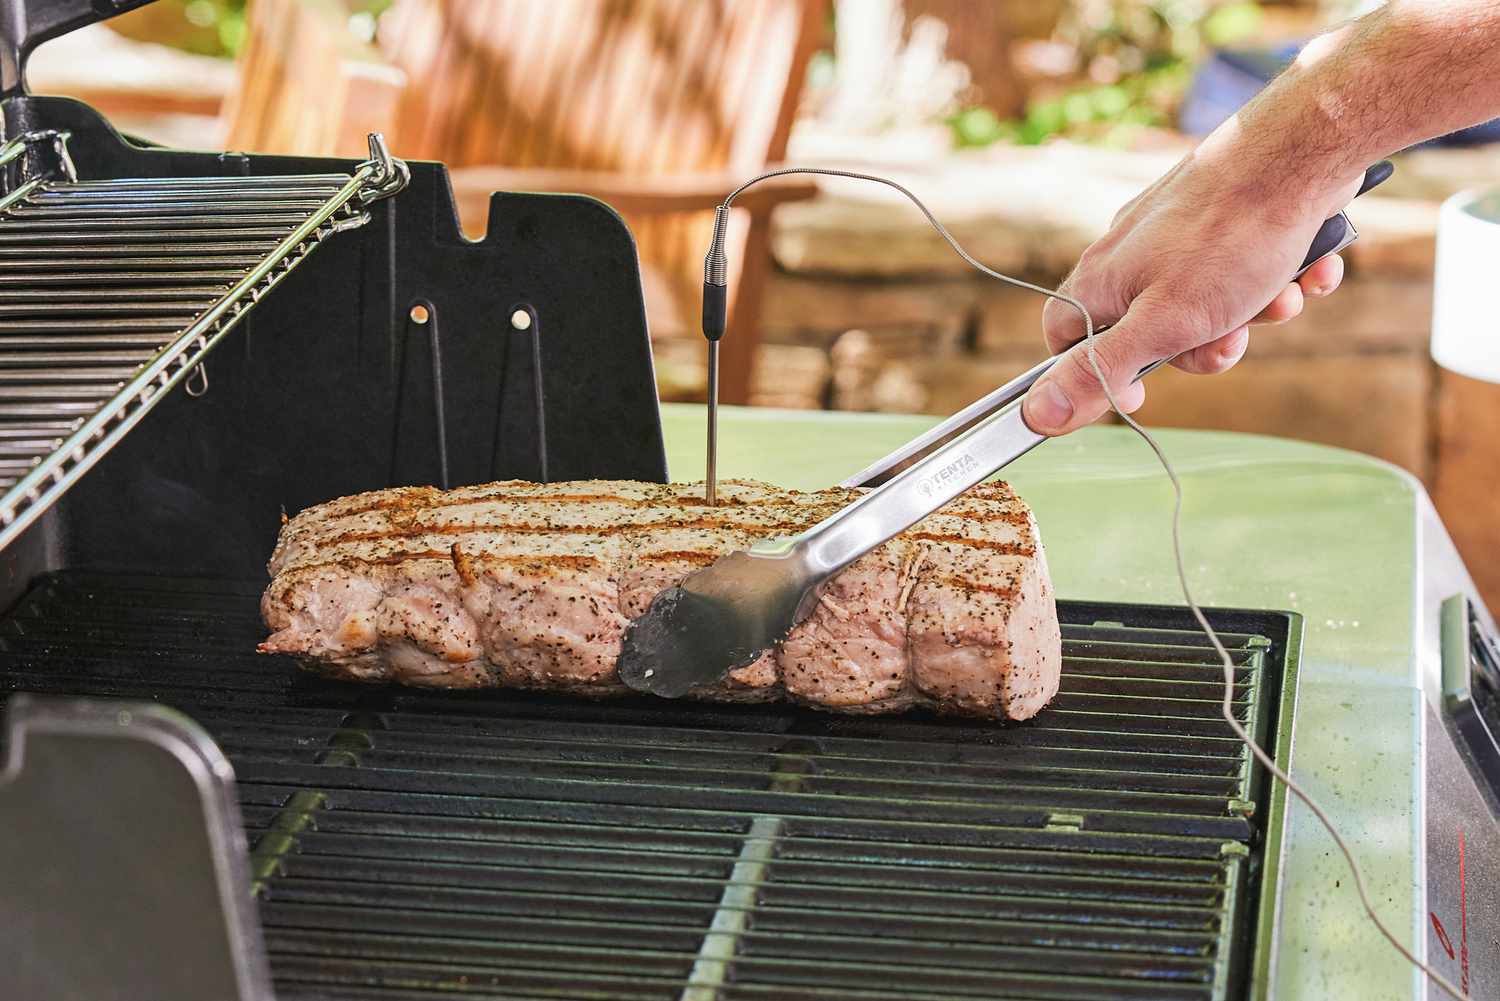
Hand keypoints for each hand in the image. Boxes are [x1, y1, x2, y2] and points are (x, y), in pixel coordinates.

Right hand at [1021, 145, 1362, 435]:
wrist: (1303, 150)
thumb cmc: (1230, 238)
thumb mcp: (1161, 326)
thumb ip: (1098, 371)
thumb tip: (1037, 414)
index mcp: (1102, 275)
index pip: (1064, 337)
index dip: (1092, 374)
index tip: (1137, 394)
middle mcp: (1132, 248)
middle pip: (1147, 328)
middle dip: (1198, 346)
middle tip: (1230, 340)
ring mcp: (1179, 229)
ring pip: (1204, 300)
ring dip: (1249, 313)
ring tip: (1280, 296)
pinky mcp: (1225, 212)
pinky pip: (1244, 265)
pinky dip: (1277, 277)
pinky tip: (1306, 269)